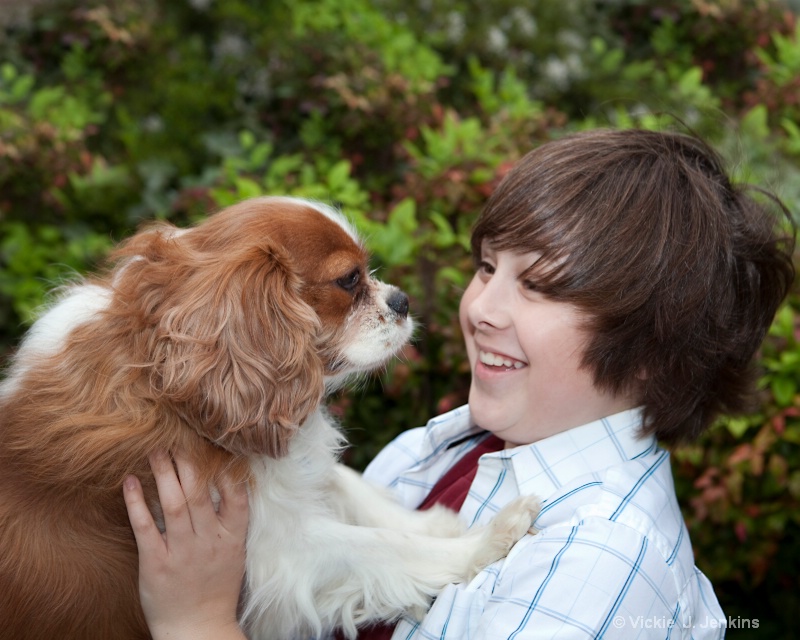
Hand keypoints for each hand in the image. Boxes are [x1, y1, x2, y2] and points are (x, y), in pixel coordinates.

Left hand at [123, 451, 249, 639]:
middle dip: (187, 461)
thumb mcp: (234, 554)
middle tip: (177, 436)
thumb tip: (225, 481)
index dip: (225, 467)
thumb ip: (231, 521)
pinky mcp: (156, 564)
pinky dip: (137, 503)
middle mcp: (209, 541)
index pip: (235, 495)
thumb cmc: (216, 589)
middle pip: (199, 492)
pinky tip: (130, 482)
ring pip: (174, 503)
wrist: (198, 629)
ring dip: (163, 473)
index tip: (213, 445)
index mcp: (232, 538)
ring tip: (155, 449)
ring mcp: (183, 552)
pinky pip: (145, 527)